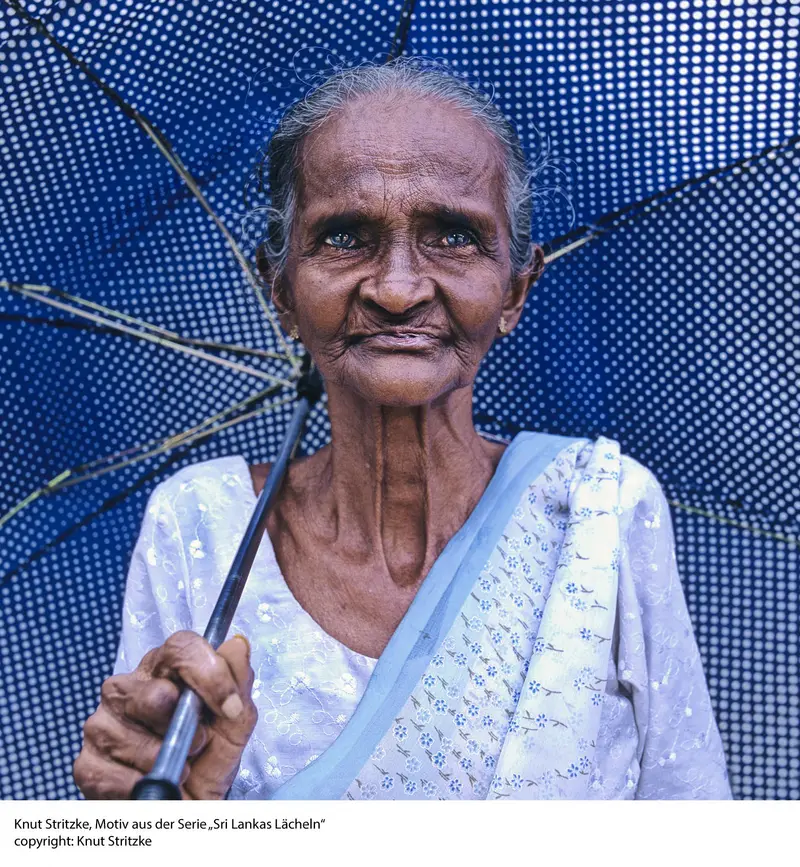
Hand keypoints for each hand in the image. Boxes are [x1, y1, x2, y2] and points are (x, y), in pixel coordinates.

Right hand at [74, 631, 256, 799]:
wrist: (190, 807)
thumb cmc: (210, 758)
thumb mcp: (236, 721)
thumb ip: (238, 682)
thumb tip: (237, 645)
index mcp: (166, 669)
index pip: (180, 647)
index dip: (208, 674)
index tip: (230, 706)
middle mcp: (129, 688)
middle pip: (152, 694)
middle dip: (184, 726)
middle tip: (198, 744)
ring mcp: (103, 723)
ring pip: (130, 737)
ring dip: (163, 760)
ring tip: (179, 768)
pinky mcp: (87, 763)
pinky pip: (110, 773)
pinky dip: (139, 786)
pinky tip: (153, 784)